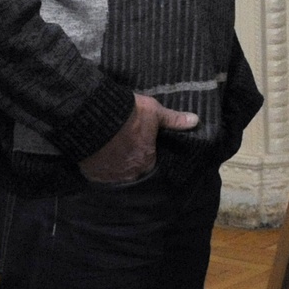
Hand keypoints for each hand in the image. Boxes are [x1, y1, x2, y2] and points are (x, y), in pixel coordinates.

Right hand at [79, 93, 199, 185]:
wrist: (93, 116)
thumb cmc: (128, 114)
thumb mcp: (153, 112)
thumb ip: (173, 120)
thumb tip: (195, 120)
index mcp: (146, 162)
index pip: (151, 164)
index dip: (148, 156)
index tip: (143, 148)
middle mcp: (129, 174)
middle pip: (134, 172)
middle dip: (131, 163)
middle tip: (127, 149)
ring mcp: (109, 176)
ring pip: (116, 174)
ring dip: (116, 166)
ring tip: (113, 152)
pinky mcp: (92, 174)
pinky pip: (99, 175)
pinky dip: (100, 168)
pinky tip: (100, 156)